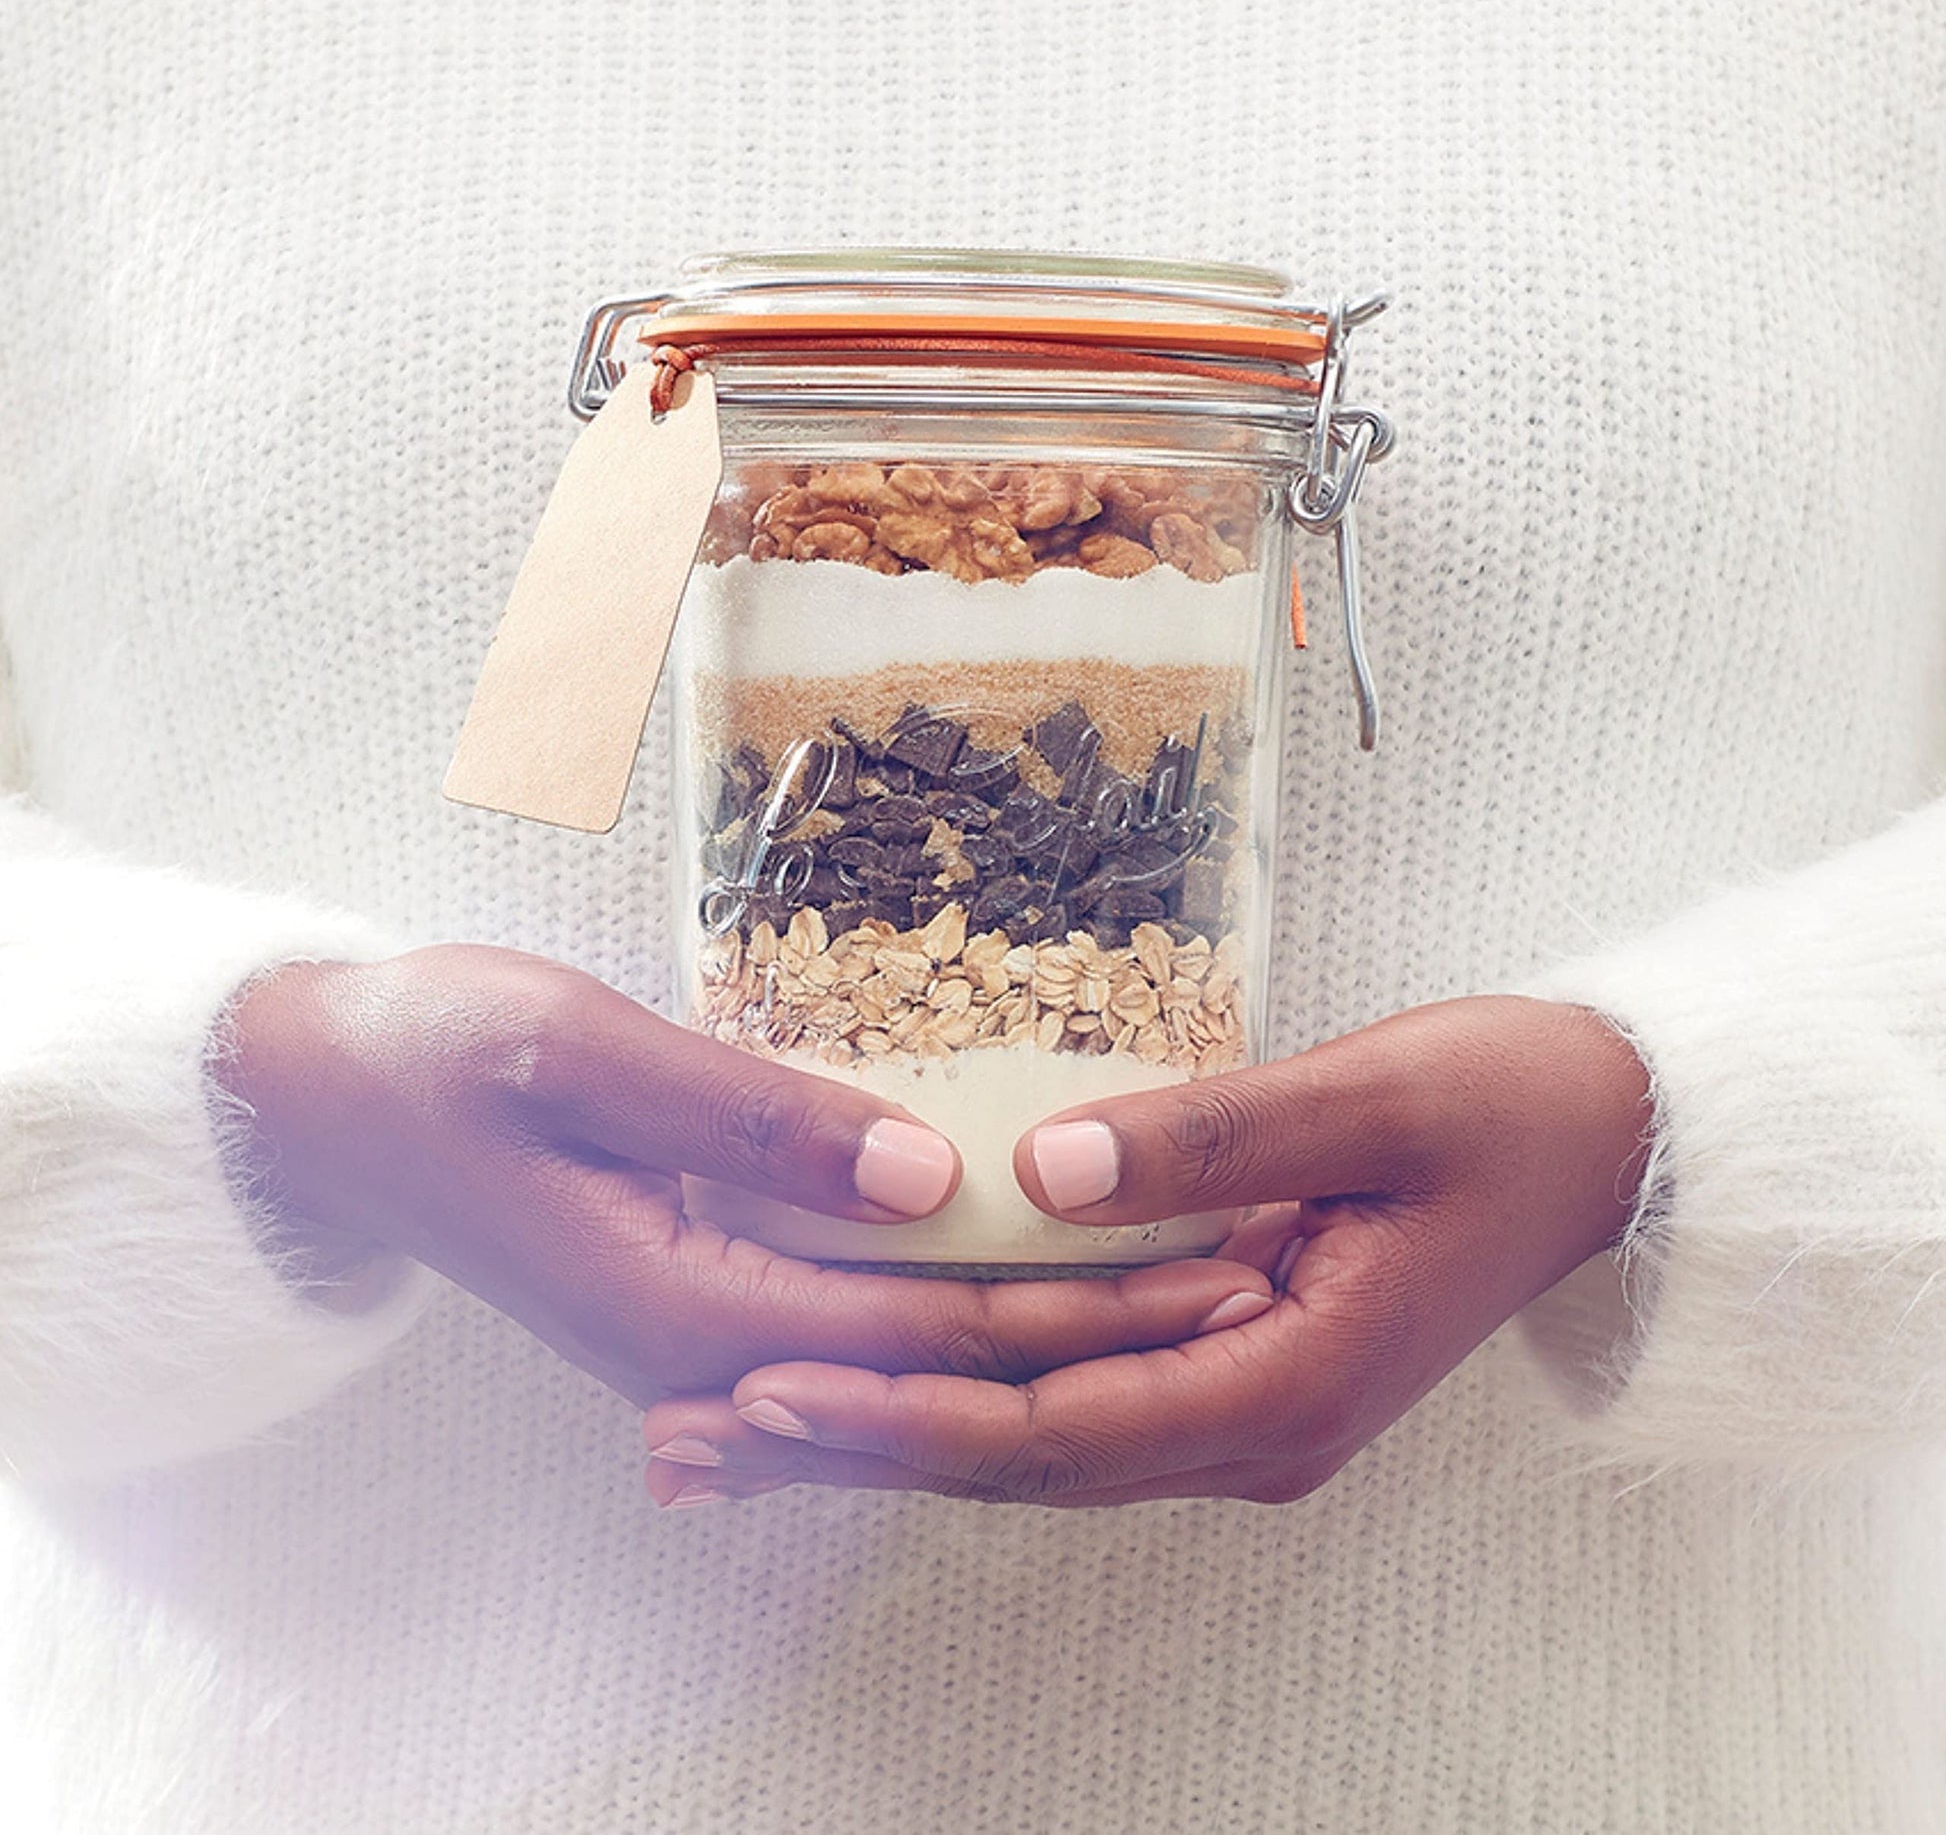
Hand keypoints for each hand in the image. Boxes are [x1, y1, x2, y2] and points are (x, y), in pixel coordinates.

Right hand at [214, 945, 1273, 1413]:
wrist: (317, 1100)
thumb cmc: (431, 1059)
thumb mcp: (575, 1055)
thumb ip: (748, 1119)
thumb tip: (928, 1178)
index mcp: (683, 1304)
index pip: (930, 1331)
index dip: (1084, 1306)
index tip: (1216, 1264)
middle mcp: (706, 1345)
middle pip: (946, 1357)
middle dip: (1106, 1327)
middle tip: (1257, 1273)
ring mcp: (704, 1325)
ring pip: (914, 1344)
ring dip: (1054, 1316)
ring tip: (1191, 1270)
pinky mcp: (702, 1285)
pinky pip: (863, 1310)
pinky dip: (969, 1292)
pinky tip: (1038, 1262)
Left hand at [639, 997, 1651, 1505]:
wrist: (1604, 1143)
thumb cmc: (1505, 1110)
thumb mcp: (1368, 1098)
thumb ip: (1209, 1139)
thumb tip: (1038, 1171)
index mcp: (1287, 1380)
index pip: (1055, 1425)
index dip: (902, 1416)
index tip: (764, 1394)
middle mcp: (1250, 1426)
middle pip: (1014, 1459)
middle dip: (847, 1453)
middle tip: (681, 1444)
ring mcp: (1235, 1404)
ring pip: (1027, 1440)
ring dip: (879, 1435)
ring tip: (723, 1436)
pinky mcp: (1222, 1361)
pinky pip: (1066, 1395)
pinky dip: (953, 1391)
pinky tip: (861, 1379)